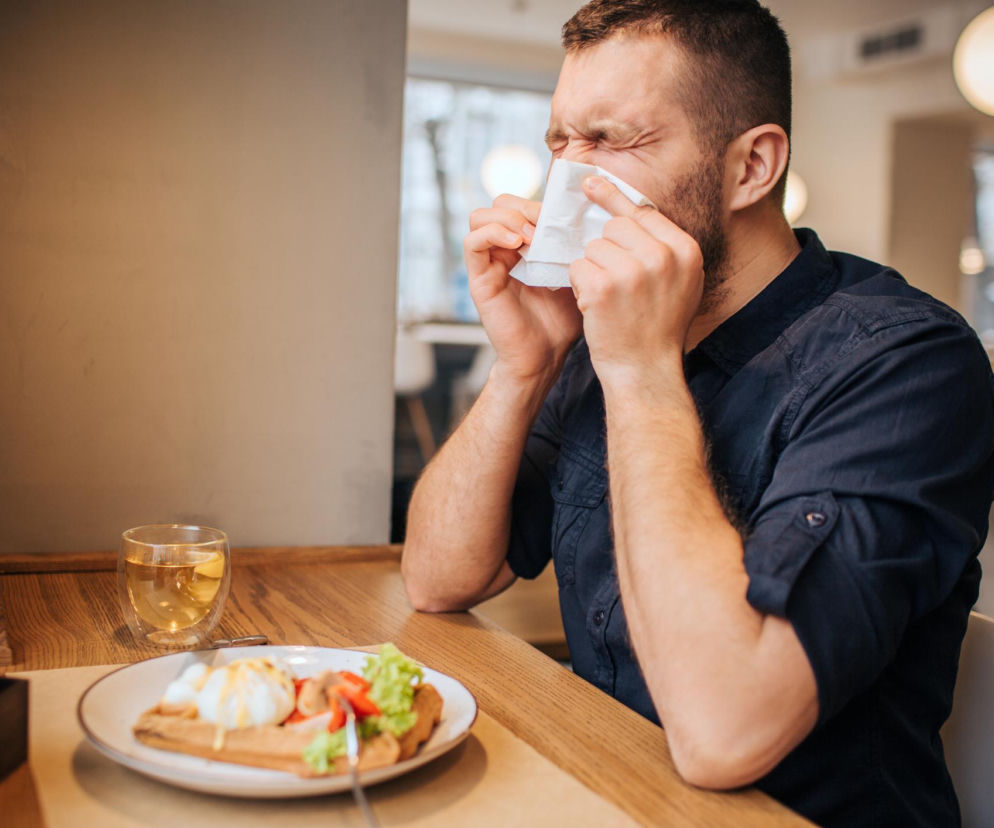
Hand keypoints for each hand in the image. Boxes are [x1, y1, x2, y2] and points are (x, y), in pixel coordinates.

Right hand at [465, 194, 581, 386]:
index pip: (522, 204)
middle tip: (546, 224)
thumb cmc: (563, 319)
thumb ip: (574, 245)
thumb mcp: (575, 273)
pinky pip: (472, 243)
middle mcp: (504, 250)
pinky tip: (517, 245)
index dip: (541, 202)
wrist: (546, 356)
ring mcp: (489, 263)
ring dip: (508, 218)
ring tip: (531, 236)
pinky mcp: (479, 278)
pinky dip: (493, 234)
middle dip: (525, 206)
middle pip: (500, 203)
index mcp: (525, 245)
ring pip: (480, 216)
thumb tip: (588, 215)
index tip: (564, 216)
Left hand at [569, 176, 703, 386]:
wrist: (645, 371)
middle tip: (617, 284)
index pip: (642, 212)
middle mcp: (663, 256)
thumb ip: (662, 246)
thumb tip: (628, 205)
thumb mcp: (679, 282)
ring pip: (592, 248)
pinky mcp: (604, 288)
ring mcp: (633, 271)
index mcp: (685, 250)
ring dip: (592, 270)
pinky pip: (577, 267)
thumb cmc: (657, 327)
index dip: (614, 199)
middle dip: (606, 250)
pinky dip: (579, 286)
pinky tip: (595, 307)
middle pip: (614, 227)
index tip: (590, 184)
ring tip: (609, 300)